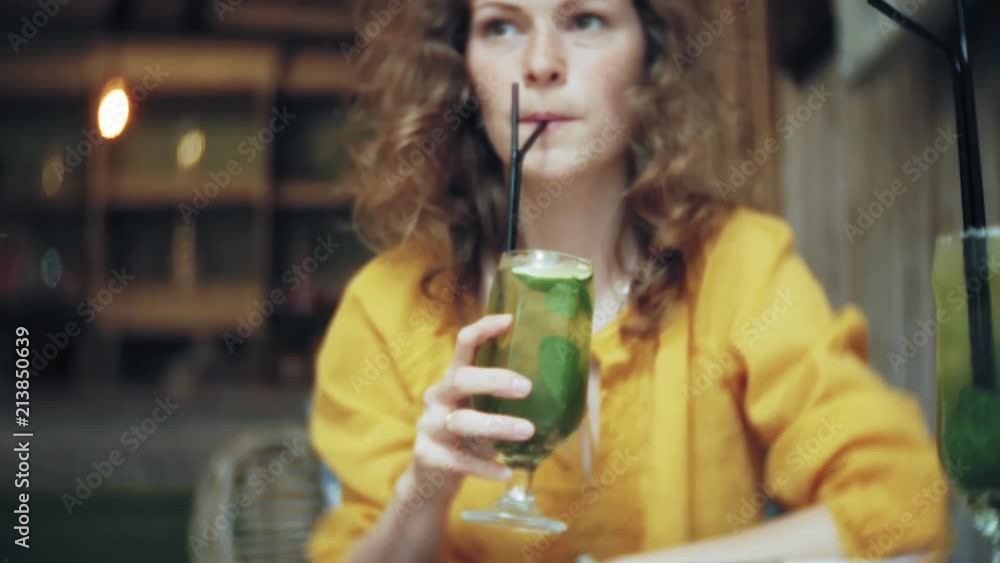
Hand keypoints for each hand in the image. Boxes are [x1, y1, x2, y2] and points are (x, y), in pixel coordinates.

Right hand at [397, 314, 535, 502]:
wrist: (432, 479)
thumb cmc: (469, 439)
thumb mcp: (483, 413)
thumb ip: (506, 402)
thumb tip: (563, 389)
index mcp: (453, 379)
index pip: (464, 345)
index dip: (484, 329)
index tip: (510, 320)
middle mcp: (438, 397)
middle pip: (461, 379)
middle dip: (494, 380)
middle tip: (527, 388)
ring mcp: (430, 426)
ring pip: (462, 421)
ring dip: (497, 425)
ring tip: (527, 431)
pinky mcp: (428, 456)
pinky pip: (460, 460)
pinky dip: (486, 467)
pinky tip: (506, 472)